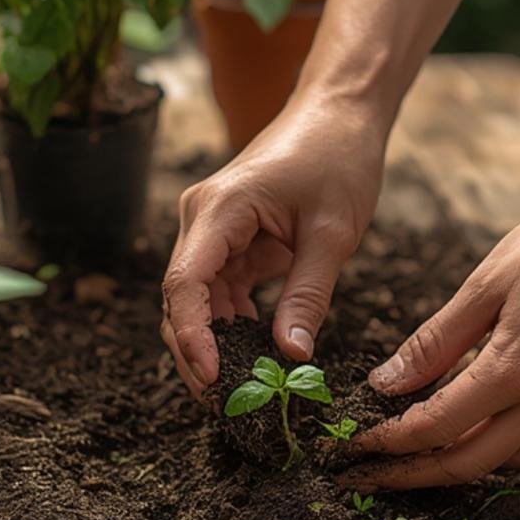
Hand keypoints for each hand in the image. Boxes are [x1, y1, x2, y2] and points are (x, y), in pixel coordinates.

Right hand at [161, 97, 385, 394]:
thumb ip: (308, 296)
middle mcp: (201, 219)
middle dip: (196, 353)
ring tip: (240, 392)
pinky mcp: (227, 241)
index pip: (184, 282)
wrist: (339, 114)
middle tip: (225, 405)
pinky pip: (218, 294)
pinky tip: (253, 360)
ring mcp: (210, 231)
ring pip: (195, 302)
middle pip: (180, 299)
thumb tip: (291, 356)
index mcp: (219, 209)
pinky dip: (231, 328)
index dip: (192, 336)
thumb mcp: (332, 234)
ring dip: (213, 346)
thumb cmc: (338, 160)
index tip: (212, 379)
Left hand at [342, 172, 519, 489]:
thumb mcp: (488, 281)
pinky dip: (495, 448)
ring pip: (504, 461)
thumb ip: (436, 340)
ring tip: (411, 457)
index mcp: (517, 369)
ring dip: (455, 465)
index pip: (435, 428)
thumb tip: (386, 384)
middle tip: (367, 475)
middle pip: (467, 464)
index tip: (354, 446)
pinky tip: (469, 431)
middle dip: (412, 475)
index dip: (389, 443)